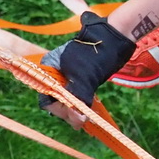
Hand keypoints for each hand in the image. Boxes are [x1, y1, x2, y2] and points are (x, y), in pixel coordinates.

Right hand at [39, 12, 136, 127]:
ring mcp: (67, 76)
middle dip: (68, 111)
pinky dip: (81, 105)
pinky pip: (76, 96)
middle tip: (82, 119)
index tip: (72, 115)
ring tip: (86, 117)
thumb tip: (78, 119)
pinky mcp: (79, 79)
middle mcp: (55, 73)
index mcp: (49, 68)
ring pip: (66, 99)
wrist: (112, 39)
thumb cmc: (95, 54)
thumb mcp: (83, 76)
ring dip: (75, 109)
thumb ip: (78, 96)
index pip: (46, 95)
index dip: (57, 108)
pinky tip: (89, 111)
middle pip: (55, 100)